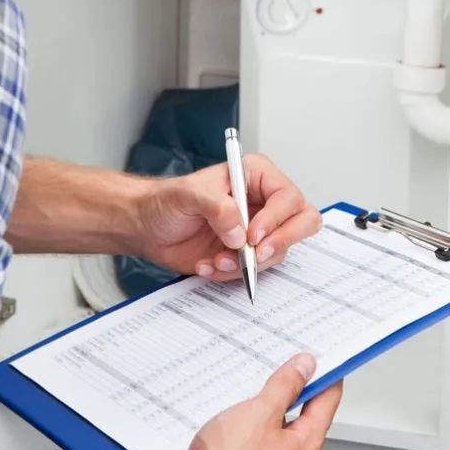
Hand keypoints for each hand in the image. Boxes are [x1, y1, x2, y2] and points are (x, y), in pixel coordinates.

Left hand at [133, 153, 321, 279]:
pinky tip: (209, 264)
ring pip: (279, 250)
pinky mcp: (246, 254)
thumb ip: (217, 207)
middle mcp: (263, 202)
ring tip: (216, 259)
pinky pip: (256, 269)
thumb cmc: (165, 201)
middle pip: (302, 221)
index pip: (287, 196)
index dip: (276, 218)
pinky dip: (232, 273)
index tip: (253, 235)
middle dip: (282, 240)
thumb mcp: (187, 195)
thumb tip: (240, 231)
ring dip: (248, 262)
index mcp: (255, 176)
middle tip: (257, 254)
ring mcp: (257, 229)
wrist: (147, 228)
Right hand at [172, 353, 342, 449]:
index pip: (328, 400)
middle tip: (285, 363)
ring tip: (255, 385)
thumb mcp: (260, 412)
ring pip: (280, 422)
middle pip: (306, 411)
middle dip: (296, 385)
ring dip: (270, 402)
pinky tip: (239, 409)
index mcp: (306, 445)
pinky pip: (261, 434)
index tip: (318, 356)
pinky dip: (255, 418)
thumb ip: (286, 386)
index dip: (326, 373)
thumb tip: (305, 367)